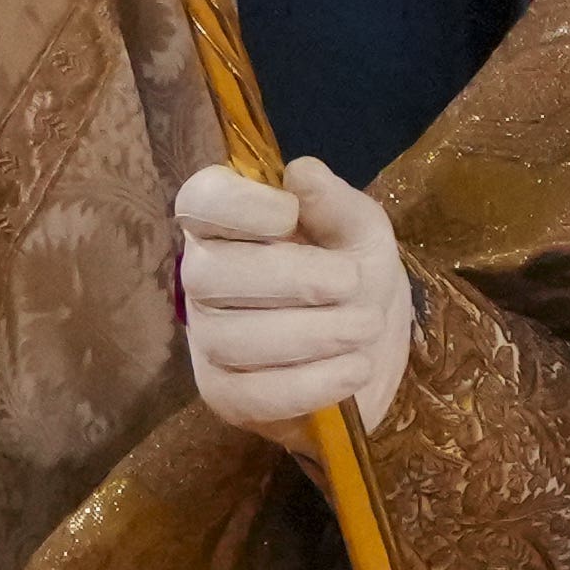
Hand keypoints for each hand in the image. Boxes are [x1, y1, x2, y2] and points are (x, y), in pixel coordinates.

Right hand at [176, 156, 412, 438]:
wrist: (371, 352)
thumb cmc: (355, 277)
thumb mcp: (361, 232)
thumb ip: (335, 203)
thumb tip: (301, 173)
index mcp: (228, 226)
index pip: (197, 202)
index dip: (235, 205)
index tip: (289, 214)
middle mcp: (204, 280)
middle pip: (208, 274)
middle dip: (289, 278)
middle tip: (351, 281)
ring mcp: (209, 342)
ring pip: (232, 339)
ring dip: (311, 332)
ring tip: (365, 327)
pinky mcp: (227, 397)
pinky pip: (253, 394)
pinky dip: (311, 382)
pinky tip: (355, 369)